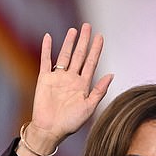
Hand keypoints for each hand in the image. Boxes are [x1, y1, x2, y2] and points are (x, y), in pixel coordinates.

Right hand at [19, 23, 112, 155]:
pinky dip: (46, 49)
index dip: (96, 50)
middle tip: (88, 26)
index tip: (100, 37)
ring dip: (68, 43)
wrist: (50, 130)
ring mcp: (58, 77)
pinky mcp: (44, 79)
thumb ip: (99, 91)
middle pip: (79, 55)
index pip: (91, 63)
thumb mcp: (89, 107)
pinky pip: (46, 61)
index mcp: (83, 85)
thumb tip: (111, 74)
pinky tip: (48, 37)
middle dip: (84, 41)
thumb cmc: (70, 123)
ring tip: (74, 30)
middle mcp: (71, 79)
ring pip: (64, 55)